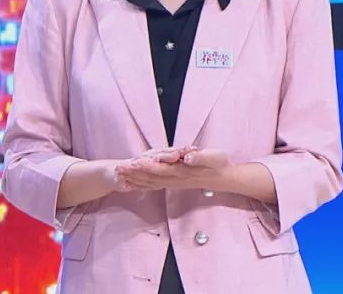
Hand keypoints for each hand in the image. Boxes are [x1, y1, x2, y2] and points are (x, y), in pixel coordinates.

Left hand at [114, 147, 232, 191]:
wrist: (224, 178)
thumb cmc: (219, 164)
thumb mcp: (213, 157)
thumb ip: (200, 157)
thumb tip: (189, 157)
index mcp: (182, 171)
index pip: (161, 169)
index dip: (146, 166)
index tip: (132, 163)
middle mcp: (175, 178)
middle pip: (151, 177)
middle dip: (134, 173)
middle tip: (117, 170)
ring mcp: (174, 182)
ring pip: (150, 182)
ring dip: (134, 179)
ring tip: (119, 176)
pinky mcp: (174, 182)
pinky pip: (154, 185)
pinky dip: (142, 185)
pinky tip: (133, 185)